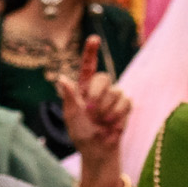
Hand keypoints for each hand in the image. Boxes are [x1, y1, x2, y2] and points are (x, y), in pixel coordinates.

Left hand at [55, 35, 130, 161]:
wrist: (97, 148)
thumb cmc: (81, 132)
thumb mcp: (71, 115)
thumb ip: (69, 97)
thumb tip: (61, 78)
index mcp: (83, 88)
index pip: (88, 66)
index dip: (91, 52)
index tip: (94, 39)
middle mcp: (99, 88)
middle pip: (103, 77)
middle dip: (97, 94)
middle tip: (90, 111)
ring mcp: (114, 95)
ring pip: (116, 92)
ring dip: (106, 110)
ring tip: (100, 121)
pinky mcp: (125, 105)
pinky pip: (126, 102)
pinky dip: (117, 115)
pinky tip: (112, 124)